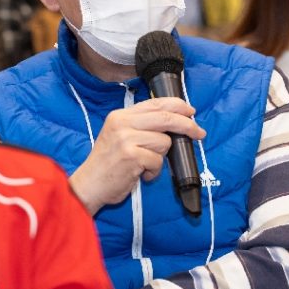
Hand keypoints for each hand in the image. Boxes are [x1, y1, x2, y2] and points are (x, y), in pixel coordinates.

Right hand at [70, 98, 205, 214]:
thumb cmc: (107, 163)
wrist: (89, 185)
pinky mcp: (132, 156)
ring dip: (160, 157)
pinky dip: (154, 171)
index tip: (190, 111)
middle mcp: (122, 123)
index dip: (178, 105)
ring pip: (164, 142)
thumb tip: (173, 121)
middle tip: (199, 133)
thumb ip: (140, 125)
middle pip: (166, 118)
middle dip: (187, 125)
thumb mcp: (118, 135)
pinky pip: (158, 161)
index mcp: (120, 115)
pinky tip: (141, 174)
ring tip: (145, 165)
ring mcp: (127, 139)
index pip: (155, 103)